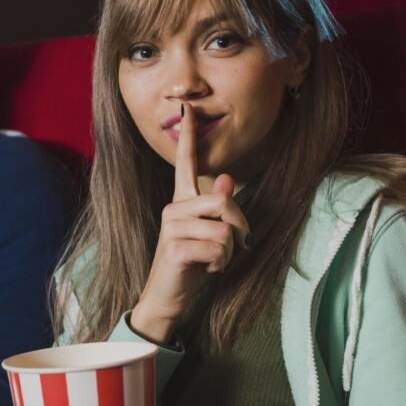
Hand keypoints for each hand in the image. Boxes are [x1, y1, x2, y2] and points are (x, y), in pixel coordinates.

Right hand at [131, 102, 250, 343]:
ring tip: (210, 260)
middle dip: (238, 230)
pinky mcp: (174, 246)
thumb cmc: (191, 265)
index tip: (189, 108)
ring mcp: (172, 226)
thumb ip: (217, 209)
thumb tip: (227, 179)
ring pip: (225, 229)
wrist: (166, 296)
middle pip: (225, 203)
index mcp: (182, 202)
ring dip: (228, 252)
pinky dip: (219, 265)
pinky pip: (218, 249)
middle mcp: (174, 208)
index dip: (189, 136)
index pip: (186, 164)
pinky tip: (202, 269)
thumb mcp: (209, 235)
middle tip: (227, 248)